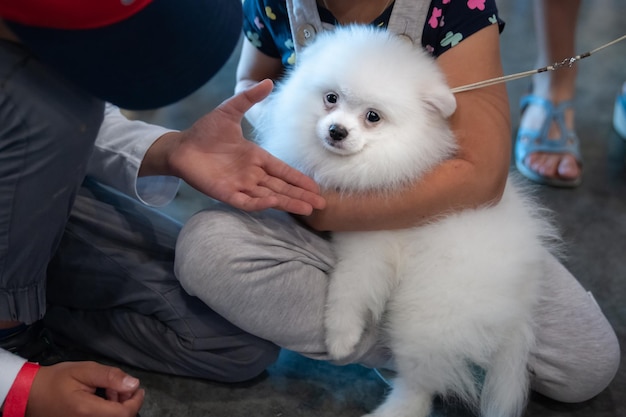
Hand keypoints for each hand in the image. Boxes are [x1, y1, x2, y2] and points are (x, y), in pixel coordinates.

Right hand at [26, 362, 143, 416]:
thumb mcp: (83, 370)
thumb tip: (133, 384)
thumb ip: (110, 377)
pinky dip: (106, 411)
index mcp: (87, 411)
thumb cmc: (56, 380)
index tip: (138, 388)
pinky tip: (101, 399)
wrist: (29, 395)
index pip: (124, 414)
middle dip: (125, 402)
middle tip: (117, 385)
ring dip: (116, 406)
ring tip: (107, 390)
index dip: (135, 401)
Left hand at [141, 79, 325, 214]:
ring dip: (288, 202)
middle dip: (300, 195)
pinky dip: (261, 203)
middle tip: (320, 203)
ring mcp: (240, 185)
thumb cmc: (204, 132)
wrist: (180, 146)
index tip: (315, 187)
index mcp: (255, 157)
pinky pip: (247, 202)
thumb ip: (248, 99)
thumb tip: (268, 82)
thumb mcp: (229, 112)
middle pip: (281, 187)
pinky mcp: (226, 193)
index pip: (283, 171)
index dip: (299, 179)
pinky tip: (275, 203)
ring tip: (307, 208)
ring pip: (269, 197)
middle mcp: (251, 174)